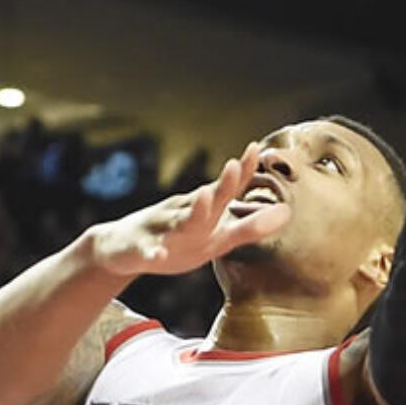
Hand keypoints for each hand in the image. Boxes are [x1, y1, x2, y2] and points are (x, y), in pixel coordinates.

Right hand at [90, 146, 289, 278]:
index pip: (226, 189)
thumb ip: (247, 226)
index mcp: (202, 213)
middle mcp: (183, 214)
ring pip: (177, 221)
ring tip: (204, 197)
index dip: (242, 171)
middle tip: (235, 165)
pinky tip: (159, 255)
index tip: (257, 148)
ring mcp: (161, 230)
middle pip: (206, 200)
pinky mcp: (141, 249)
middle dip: (221, 185)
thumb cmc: (174, 240)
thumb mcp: (213, 237)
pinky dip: (153, 252)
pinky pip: (148, 251)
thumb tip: (286, 214)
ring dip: (192, 211)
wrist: (119, 249)